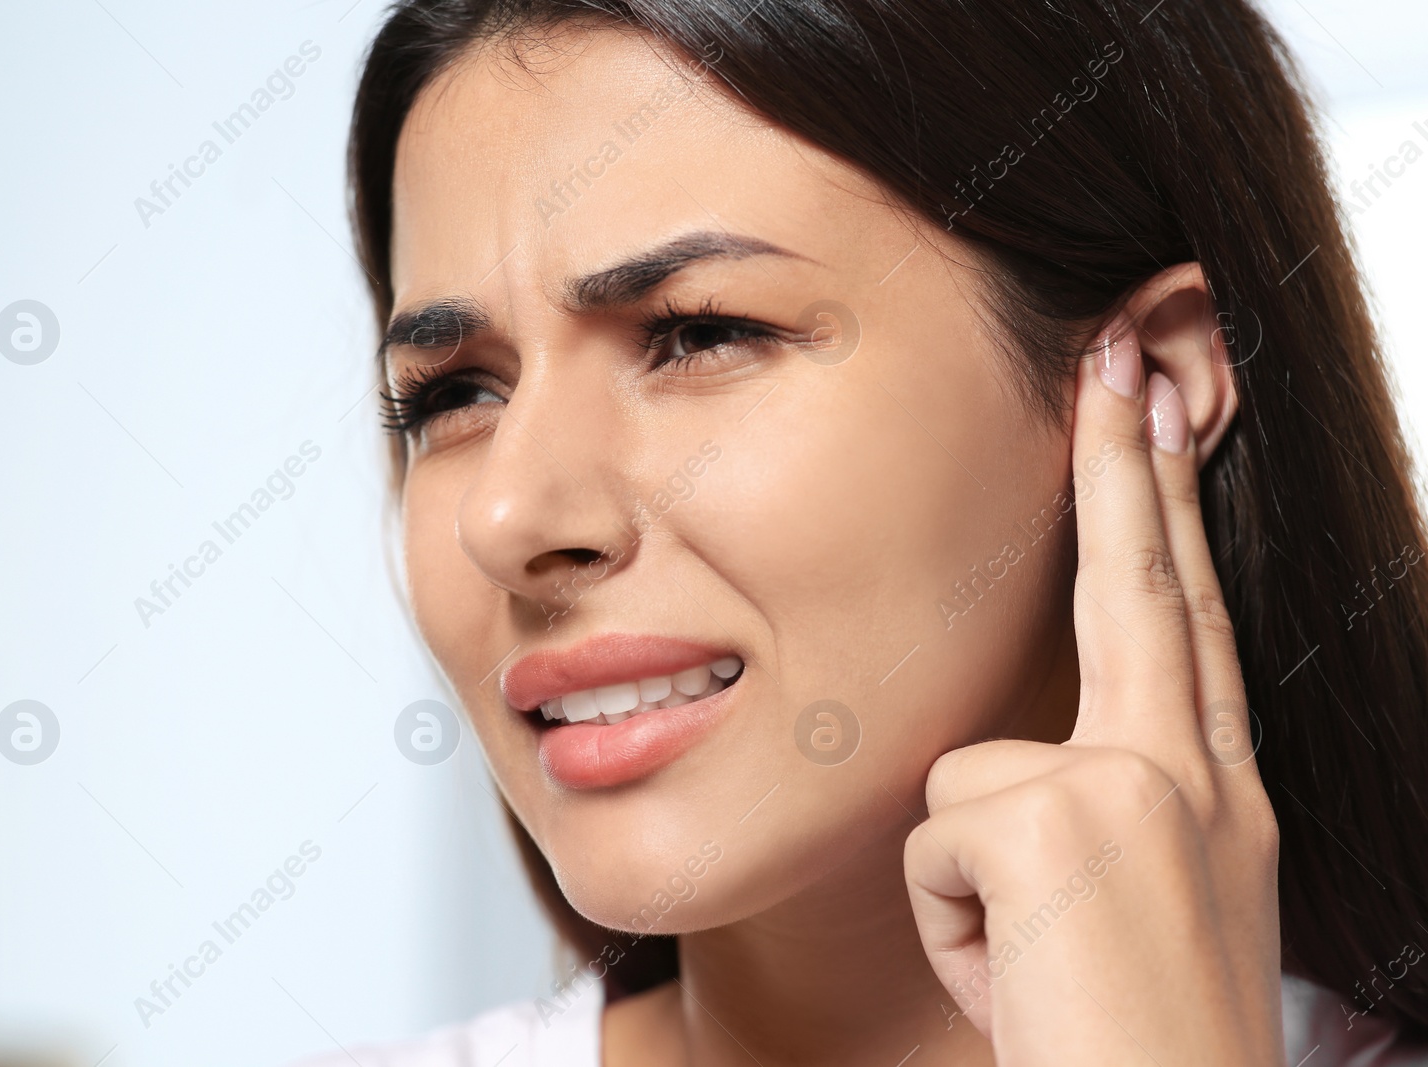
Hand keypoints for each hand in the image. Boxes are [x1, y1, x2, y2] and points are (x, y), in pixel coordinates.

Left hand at [903, 327, 1282, 1063]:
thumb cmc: (1127, 1044)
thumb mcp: (1123, 922)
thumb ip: (1083, 826)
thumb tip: (999, 781)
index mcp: (1214, 802)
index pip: (1186, 632)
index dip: (1167, 524)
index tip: (1155, 429)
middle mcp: (1195, 780)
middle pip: (1146, 590)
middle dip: (1127, 465)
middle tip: (1118, 350)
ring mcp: (1138, 788)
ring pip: (972, 775)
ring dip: (969, 888)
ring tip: (1032, 970)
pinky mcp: (1061, 816)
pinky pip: (936, 840)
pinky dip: (949, 922)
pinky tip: (1011, 975)